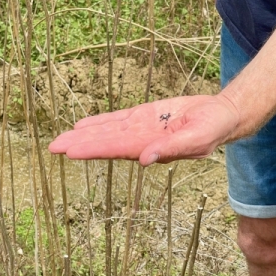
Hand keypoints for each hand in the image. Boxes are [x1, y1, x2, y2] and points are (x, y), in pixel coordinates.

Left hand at [48, 95, 239, 165]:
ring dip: (86, 134)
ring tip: (61, 138)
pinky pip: (119, 119)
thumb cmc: (214, 129)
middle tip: (53, 147)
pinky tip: (84, 125)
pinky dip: (101, 121)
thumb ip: (171, 149)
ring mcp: (143, 128)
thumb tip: (144, 160)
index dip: (93, 149)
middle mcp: (143, 141)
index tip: (70, 151)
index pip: (117, 149)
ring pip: (109, 130)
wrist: (222, 115)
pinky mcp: (146, 115)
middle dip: (81, 144)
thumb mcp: (196, 139)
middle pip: (107, 142)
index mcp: (153, 148)